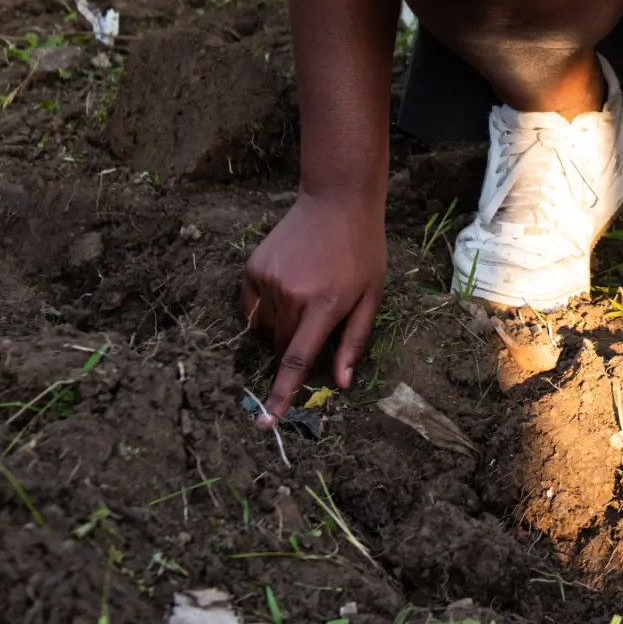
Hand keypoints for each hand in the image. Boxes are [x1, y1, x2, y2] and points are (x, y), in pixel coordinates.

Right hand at [240, 189, 386, 423]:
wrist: (336, 201)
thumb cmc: (362, 251)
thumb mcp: (371, 296)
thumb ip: (354, 341)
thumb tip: (339, 384)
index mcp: (324, 303)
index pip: (296, 360)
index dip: (281, 395)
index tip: (266, 423)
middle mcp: (291, 293)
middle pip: (281, 347)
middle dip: (295, 348)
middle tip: (317, 320)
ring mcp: (268, 279)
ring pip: (265, 330)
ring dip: (280, 328)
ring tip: (305, 296)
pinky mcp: (252, 268)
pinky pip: (251, 309)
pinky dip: (265, 310)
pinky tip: (287, 287)